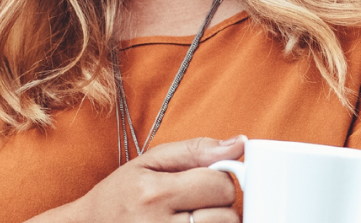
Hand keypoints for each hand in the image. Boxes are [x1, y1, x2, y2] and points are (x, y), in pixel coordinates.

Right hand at [57, 135, 243, 222]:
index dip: (219, 179)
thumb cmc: (121, 195)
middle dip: (219, 205)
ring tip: (190, 218)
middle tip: (196, 203)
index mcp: (154, 193)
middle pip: (226, 216)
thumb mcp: (149, 162)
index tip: (204, 181)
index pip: (219, 185)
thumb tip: (238, 144)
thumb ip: (195, 151)